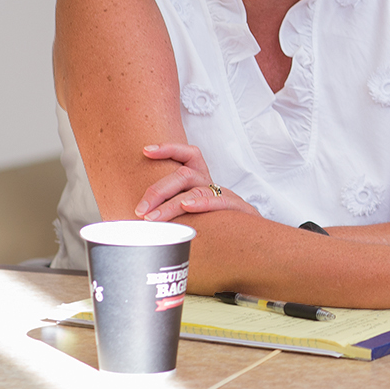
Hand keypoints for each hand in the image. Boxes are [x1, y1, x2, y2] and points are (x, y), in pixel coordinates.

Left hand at [135, 142, 260, 221]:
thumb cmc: (215, 226)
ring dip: (170, 205)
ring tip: (153, 218)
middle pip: (185, 175)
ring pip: (196, 191)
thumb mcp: (191, 212)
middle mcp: (213, 185)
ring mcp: (226, 197)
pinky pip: (220, 203)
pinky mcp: (239, 210)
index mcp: (202, 181)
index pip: (189, 154)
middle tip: (140, 209)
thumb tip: (137, 216)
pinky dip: (202, 204)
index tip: (146, 151)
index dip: (169, 149)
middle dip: (158, 190)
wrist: (252, 239)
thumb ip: (170, 208)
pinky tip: (187, 207)